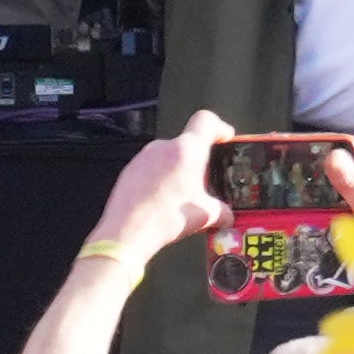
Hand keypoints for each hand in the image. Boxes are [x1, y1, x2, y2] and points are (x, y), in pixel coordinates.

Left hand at [91, 107, 234, 258]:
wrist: (127, 232)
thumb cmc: (164, 218)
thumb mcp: (205, 215)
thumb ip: (221, 211)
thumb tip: (226, 215)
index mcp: (188, 150)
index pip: (206, 121)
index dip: (219, 127)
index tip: (225, 138)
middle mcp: (164, 146)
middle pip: (188, 142)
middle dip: (199, 160)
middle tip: (205, 181)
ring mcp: (144, 156)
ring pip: (169, 156)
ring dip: (179, 170)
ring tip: (182, 196)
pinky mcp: (130, 169)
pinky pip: (152, 167)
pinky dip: (161, 178)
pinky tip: (163, 200)